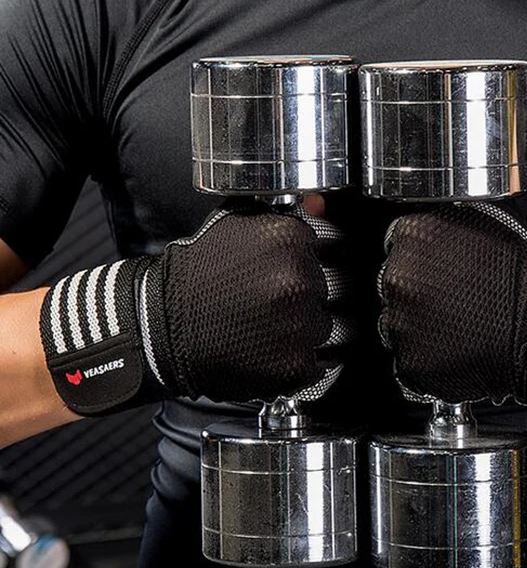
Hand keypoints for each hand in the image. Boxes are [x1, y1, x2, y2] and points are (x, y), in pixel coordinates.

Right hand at [40, 204, 351, 413]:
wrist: (162, 326)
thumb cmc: (199, 274)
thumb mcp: (234, 225)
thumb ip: (283, 212)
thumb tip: (320, 203)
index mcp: (290, 239)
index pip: (320, 253)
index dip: (295, 266)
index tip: (270, 275)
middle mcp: (300, 281)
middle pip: (323, 291)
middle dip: (298, 297)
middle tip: (260, 303)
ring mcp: (300, 326)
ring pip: (321, 327)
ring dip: (299, 330)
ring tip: (260, 328)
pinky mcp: (295, 365)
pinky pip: (314, 362)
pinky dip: (294, 361)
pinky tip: (265, 351)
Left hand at [378, 204, 526, 408]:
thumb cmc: (520, 273)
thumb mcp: (480, 221)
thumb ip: (443, 223)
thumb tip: (430, 230)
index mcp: (410, 237)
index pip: (397, 246)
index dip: (419, 261)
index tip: (436, 272)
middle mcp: (397, 279)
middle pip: (394, 286)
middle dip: (417, 293)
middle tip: (452, 301)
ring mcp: (399, 323)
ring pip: (396, 324)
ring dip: (418, 325)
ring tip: (456, 325)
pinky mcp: (410, 362)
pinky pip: (407, 359)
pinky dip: (426, 357)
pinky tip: (452, 347)